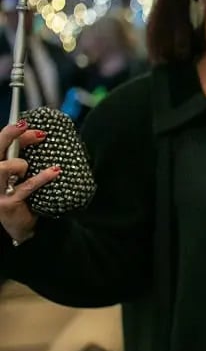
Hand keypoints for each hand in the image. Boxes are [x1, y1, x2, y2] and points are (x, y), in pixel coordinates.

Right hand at [0, 122, 60, 242]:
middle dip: (9, 134)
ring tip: (27, 167)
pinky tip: (55, 171)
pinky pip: (26, 186)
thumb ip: (22, 156)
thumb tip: (40, 134)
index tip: (27, 124)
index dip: (11, 132)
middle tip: (25, 126)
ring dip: (18, 163)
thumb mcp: (18, 174)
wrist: (15, 227)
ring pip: (2, 168)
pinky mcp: (7, 203)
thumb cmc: (19, 196)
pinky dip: (43, 177)